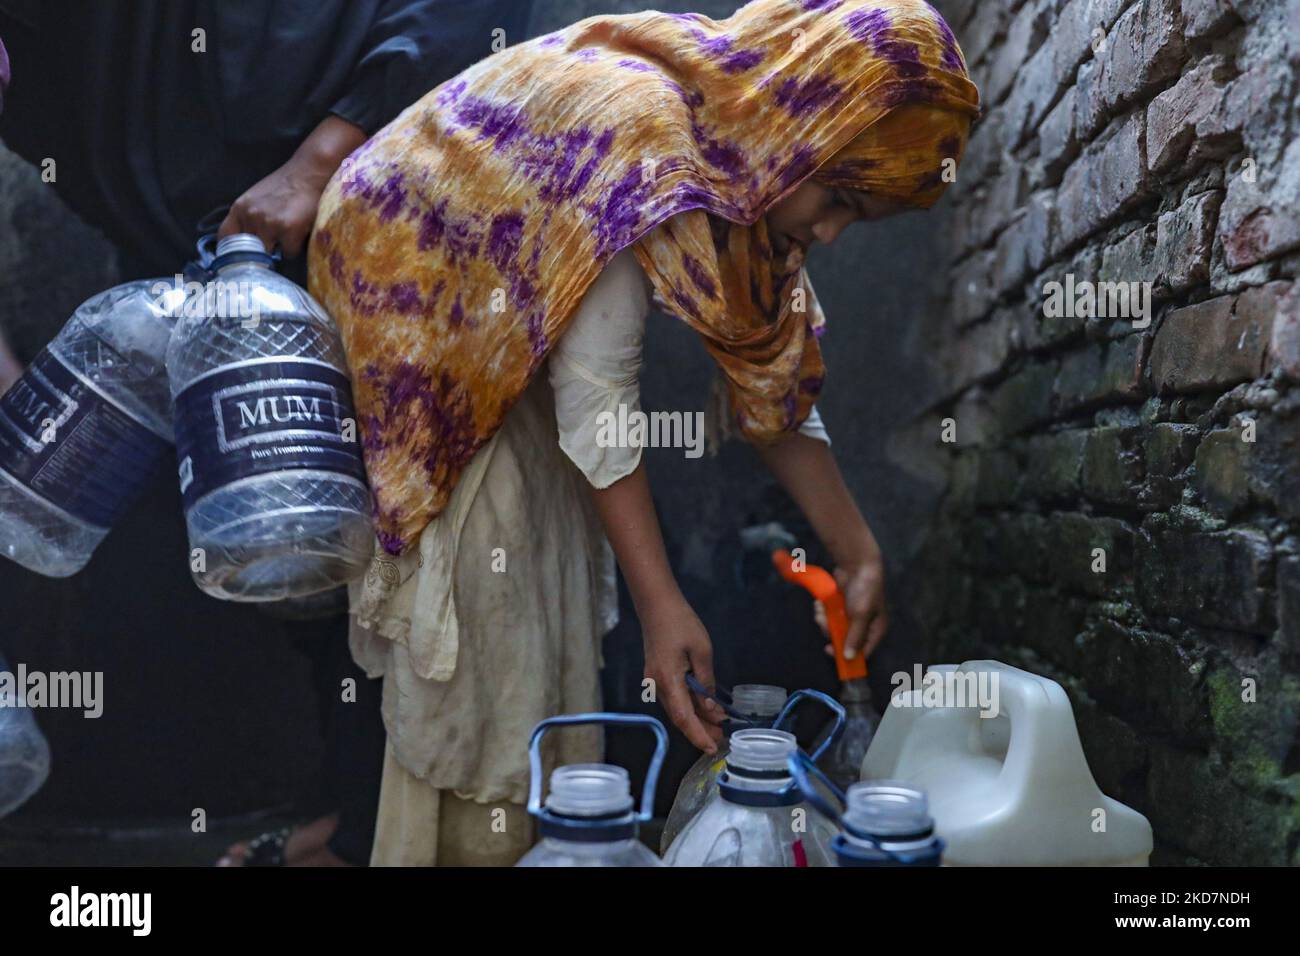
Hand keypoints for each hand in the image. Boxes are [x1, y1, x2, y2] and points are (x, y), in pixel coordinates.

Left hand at [218, 159, 329, 258]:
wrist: (308, 173)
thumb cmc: (285, 186)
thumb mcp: (256, 199)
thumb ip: (247, 217)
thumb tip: (246, 243)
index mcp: (239, 208)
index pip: (225, 237)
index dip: (232, 250)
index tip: (241, 257)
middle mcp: (251, 216)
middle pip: (248, 250)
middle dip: (259, 252)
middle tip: (271, 247)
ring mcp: (269, 223)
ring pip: (269, 254)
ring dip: (278, 250)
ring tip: (287, 237)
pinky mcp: (288, 229)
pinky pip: (289, 253)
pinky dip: (295, 248)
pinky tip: (299, 235)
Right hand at [641, 595, 724, 752]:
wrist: (656, 605)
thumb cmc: (681, 623)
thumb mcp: (702, 652)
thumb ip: (706, 683)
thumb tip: (711, 709)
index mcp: (669, 681)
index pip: (684, 718)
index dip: (698, 736)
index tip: (712, 749)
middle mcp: (657, 686)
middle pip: (679, 717)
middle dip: (700, 730)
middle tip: (722, 739)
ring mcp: (654, 681)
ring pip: (677, 708)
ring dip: (696, 719)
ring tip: (717, 726)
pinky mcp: (656, 675)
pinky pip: (674, 697)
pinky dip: (689, 706)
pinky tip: (704, 707)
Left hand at [815, 558, 887, 660]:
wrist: (857, 564)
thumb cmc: (865, 590)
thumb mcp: (860, 615)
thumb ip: (854, 636)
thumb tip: (850, 657)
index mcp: (876, 629)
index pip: (863, 651)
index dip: (847, 654)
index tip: (830, 650)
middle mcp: (864, 626)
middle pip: (844, 640)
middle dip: (830, 630)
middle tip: (823, 621)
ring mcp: (851, 617)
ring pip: (833, 629)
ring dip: (823, 619)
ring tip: (820, 609)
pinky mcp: (840, 609)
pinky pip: (829, 617)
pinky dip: (822, 611)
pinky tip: (819, 603)